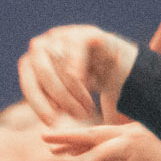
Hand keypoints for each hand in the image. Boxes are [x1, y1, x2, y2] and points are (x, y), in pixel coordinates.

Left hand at [18, 25, 136, 126]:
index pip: (29, 82)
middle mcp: (46, 44)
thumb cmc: (93, 95)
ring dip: (75, 92)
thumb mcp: (66, 103)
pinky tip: (90, 90)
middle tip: (77, 117)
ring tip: (87, 110)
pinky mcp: (85, 33)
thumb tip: (43, 126)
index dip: (39, 104)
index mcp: (34, 61)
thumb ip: (51, 107)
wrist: (130, 77)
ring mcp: (65, 35)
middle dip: (61, 98)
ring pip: (61, 66)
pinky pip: (76, 55)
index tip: (51, 122)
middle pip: (44, 73)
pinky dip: (81, 76)